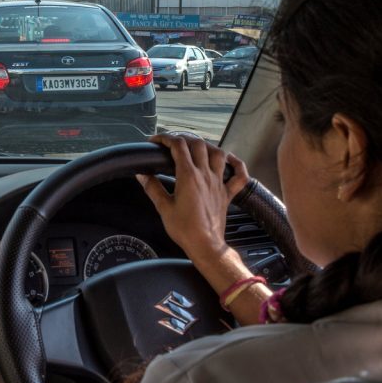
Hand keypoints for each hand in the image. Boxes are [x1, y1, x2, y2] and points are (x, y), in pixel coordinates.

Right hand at [135, 133, 249, 261]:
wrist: (205, 244)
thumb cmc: (184, 229)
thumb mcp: (163, 207)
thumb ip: (152, 187)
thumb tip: (142, 174)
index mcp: (188, 176)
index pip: (178, 146)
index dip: (165, 138)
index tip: (156, 140)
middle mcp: (205, 175)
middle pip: (198, 144)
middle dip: (184, 138)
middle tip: (173, 142)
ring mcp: (218, 183)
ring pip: (219, 153)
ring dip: (207, 146)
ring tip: (197, 147)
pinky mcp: (227, 193)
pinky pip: (239, 175)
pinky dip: (237, 164)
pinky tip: (230, 160)